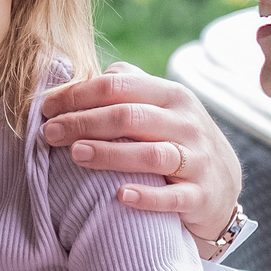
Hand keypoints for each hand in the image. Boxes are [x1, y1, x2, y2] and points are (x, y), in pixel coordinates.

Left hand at [38, 63, 243, 245]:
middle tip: (50, 133)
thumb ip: (129, 85)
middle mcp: (186, 123)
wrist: (223, 186)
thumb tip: (83, 74)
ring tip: (76, 155)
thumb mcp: (162, 107)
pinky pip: (172, 196)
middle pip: (128, 116)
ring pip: (150, 153)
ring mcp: (196, 159)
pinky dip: (146, 196)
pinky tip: (120, 195)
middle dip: (83, 122)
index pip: (118, 86)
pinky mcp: (200, 195)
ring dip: (109, 154)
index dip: (78, 95)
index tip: (46, 109)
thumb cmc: (177, 140)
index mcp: (171, 96)